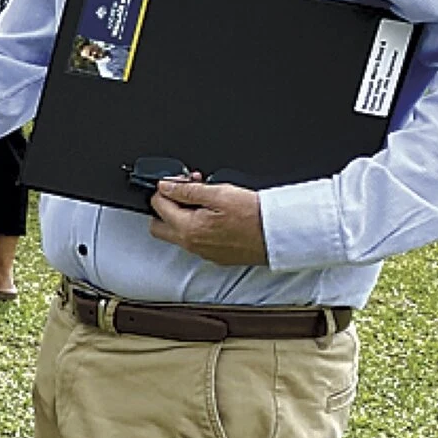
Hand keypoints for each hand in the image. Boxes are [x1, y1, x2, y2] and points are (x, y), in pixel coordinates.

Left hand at [147, 176, 267, 265]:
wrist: (279, 234)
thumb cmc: (255, 215)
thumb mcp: (219, 193)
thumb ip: (187, 190)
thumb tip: (165, 187)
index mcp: (188, 229)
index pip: (157, 207)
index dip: (164, 190)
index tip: (176, 182)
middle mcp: (192, 244)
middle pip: (159, 226)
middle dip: (165, 207)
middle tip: (183, 192)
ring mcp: (203, 252)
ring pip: (178, 233)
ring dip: (183, 215)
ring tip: (204, 200)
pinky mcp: (216, 255)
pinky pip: (196, 240)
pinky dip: (198, 226)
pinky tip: (214, 214)